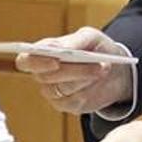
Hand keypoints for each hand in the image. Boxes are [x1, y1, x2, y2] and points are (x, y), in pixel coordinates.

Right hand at [14, 26, 133, 114]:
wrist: (116, 69)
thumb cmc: (97, 48)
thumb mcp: (90, 37)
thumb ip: (74, 40)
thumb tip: (60, 49)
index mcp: (42, 53)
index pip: (25, 61)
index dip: (36, 62)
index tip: (56, 61)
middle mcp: (44, 74)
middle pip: (45, 77)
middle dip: (73, 70)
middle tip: (98, 62)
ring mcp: (54, 92)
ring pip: (61, 89)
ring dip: (84, 78)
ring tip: (104, 68)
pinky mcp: (67, 105)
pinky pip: (73, 102)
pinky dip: (88, 91)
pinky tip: (98, 82)